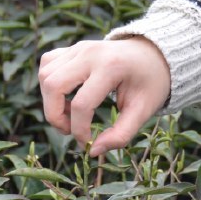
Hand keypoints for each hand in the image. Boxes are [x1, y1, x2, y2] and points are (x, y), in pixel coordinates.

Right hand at [39, 36, 170, 156]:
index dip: (79, 130)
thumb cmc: (150, 83)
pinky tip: (66, 96)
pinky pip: (47, 65)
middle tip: (69, 130)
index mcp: (111, 67)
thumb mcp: (143, 111)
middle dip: (54, 115)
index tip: (87, 144)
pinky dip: (49, 85)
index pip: (81, 104)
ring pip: (46, 75)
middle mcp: (91, 53)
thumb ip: (120, 135)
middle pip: (53, 85)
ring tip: (70, 114)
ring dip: (50, 101)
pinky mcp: (73, 48)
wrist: (154, 55)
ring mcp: (79, 48)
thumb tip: (93, 151)